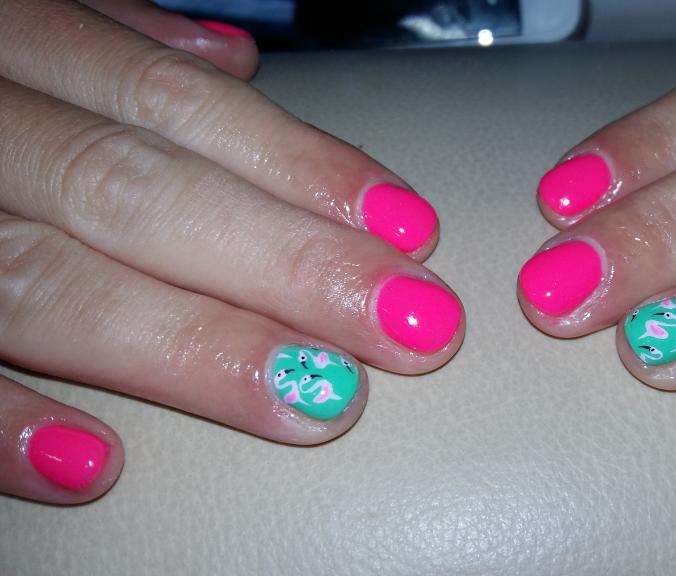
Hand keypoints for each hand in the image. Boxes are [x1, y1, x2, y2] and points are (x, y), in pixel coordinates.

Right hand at [0, 0, 462, 503]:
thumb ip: (105, 43)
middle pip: (138, 194)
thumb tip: (227, 62)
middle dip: (286, 263)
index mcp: (5, 46)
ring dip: (190, 349)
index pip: (173, 107)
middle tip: (411, 328)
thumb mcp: (9, 25)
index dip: (299, 166)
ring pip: (45, 282)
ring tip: (315, 399)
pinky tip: (95, 469)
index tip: (409, 230)